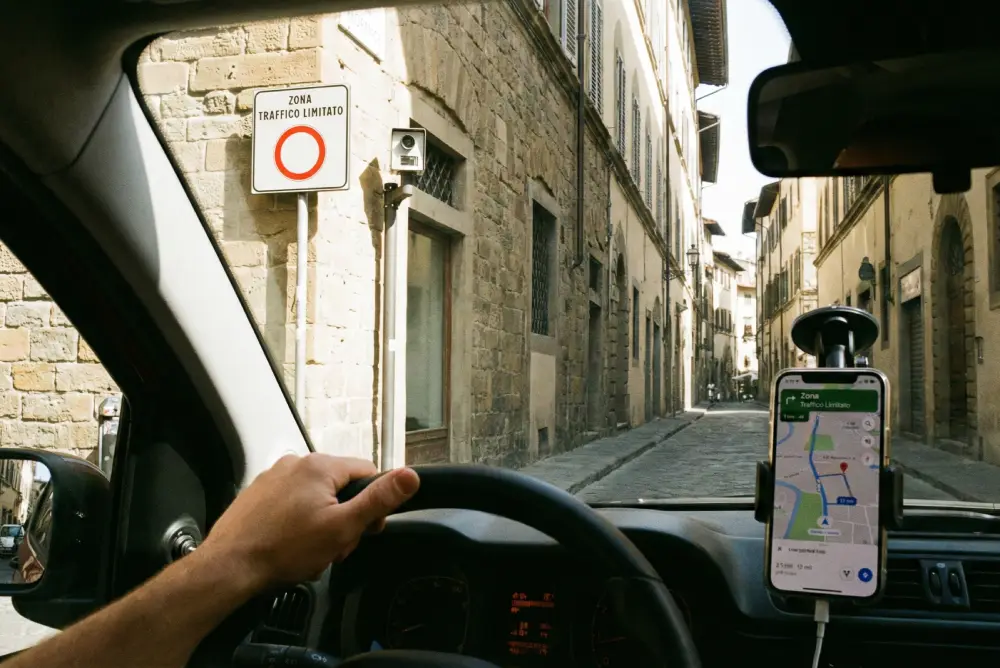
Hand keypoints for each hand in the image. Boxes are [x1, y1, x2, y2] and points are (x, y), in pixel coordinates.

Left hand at [200, 454, 419, 588]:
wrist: (229, 567)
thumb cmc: (284, 549)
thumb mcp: (343, 527)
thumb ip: (379, 499)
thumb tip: (411, 475)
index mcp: (320, 465)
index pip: (367, 473)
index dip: (373, 504)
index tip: (365, 530)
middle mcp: (295, 463)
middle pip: (340, 487)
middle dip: (343, 519)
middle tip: (334, 547)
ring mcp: (273, 477)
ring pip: (316, 498)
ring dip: (322, 524)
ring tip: (310, 552)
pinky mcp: (257, 495)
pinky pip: (292, 504)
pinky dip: (297, 524)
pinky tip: (290, 547)